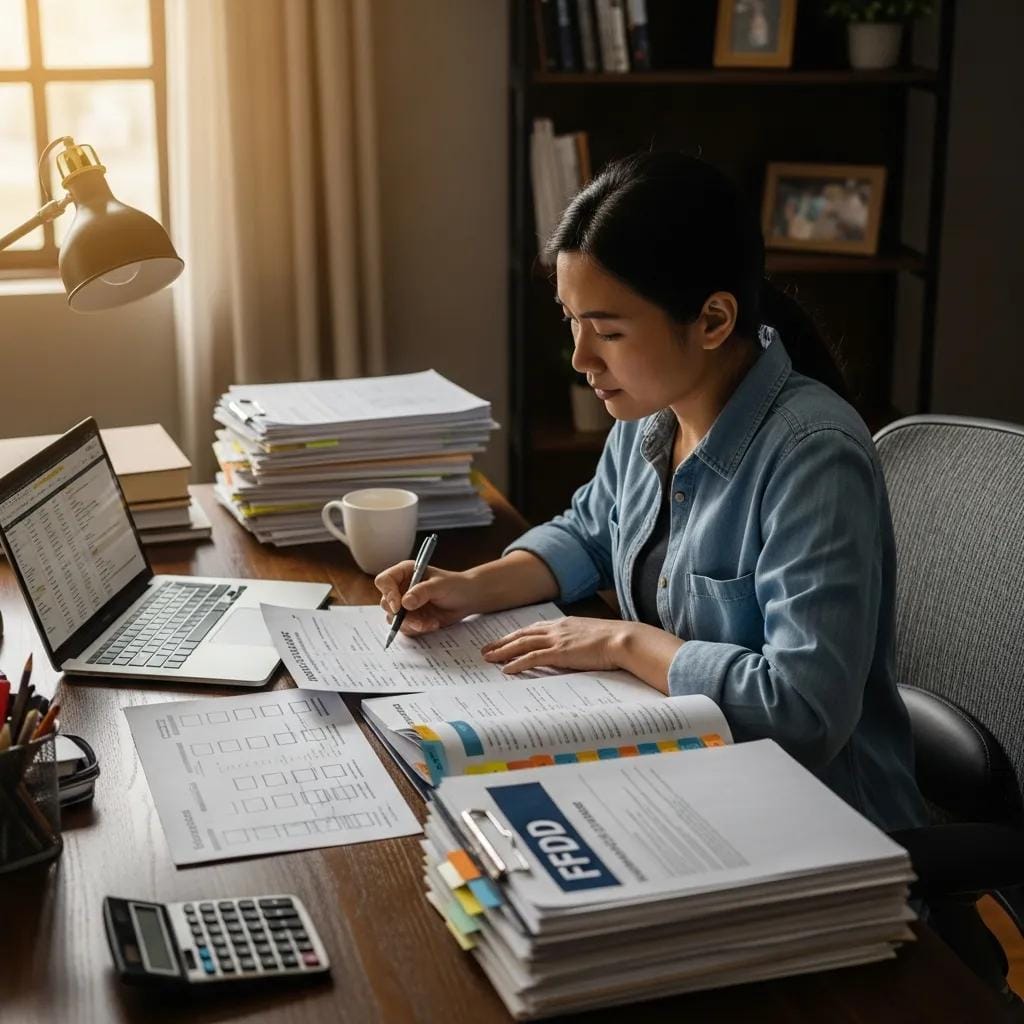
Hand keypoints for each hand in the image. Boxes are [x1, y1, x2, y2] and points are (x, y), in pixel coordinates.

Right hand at [374, 562, 481, 635]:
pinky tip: (433, 624)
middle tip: (417, 621)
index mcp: (405, 573)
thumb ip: (422, 592)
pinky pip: (406, 628)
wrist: (467, 599)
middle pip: (386, 603)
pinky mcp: (412, 618)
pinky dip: (418, 629)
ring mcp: (405, 605)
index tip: (398, 607)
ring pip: (394, 619)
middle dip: (401, 615)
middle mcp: (401, 588)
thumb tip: (405, 603)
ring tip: (430, 623)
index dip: (388, 594)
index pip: (384, 581)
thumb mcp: (440, 586)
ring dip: (411, 625)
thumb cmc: (455, 585)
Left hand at [480, 616, 626, 673]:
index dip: (516, 636)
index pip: (533, 629)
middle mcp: (556, 629)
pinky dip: (517, 663)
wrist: (624, 639)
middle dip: (502, 642)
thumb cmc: (613, 641)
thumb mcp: (591, 638)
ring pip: (522, 644)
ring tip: (489, 659)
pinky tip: (506, 670)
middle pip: (522, 635)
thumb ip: (577, 642)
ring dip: (503, 652)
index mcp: (564, 624)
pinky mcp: (560, 652)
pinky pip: (532, 658)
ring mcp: (557, 640)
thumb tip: (573, 652)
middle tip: (486, 650)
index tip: (503, 641)